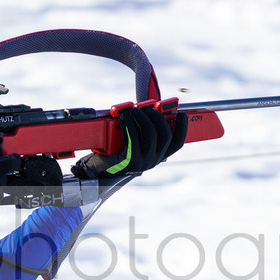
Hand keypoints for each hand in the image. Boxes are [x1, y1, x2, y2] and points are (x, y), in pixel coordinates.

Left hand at [71, 106, 187, 179]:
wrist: (98, 170)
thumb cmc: (115, 152)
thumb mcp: (133, 139)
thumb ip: (143, 128)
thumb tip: (148, 109)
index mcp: (158, 155)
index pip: (177, 143)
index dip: (182, 128)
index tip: (181, 114)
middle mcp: (154, 160)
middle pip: (165, 135)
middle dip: (157, 117)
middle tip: (146, 108)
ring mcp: (143, 162)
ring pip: (151, 135)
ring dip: (142, 118)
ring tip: (132, 111)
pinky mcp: (130, 161)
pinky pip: (134, 139)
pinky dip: (130, 125)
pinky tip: (124, 118)